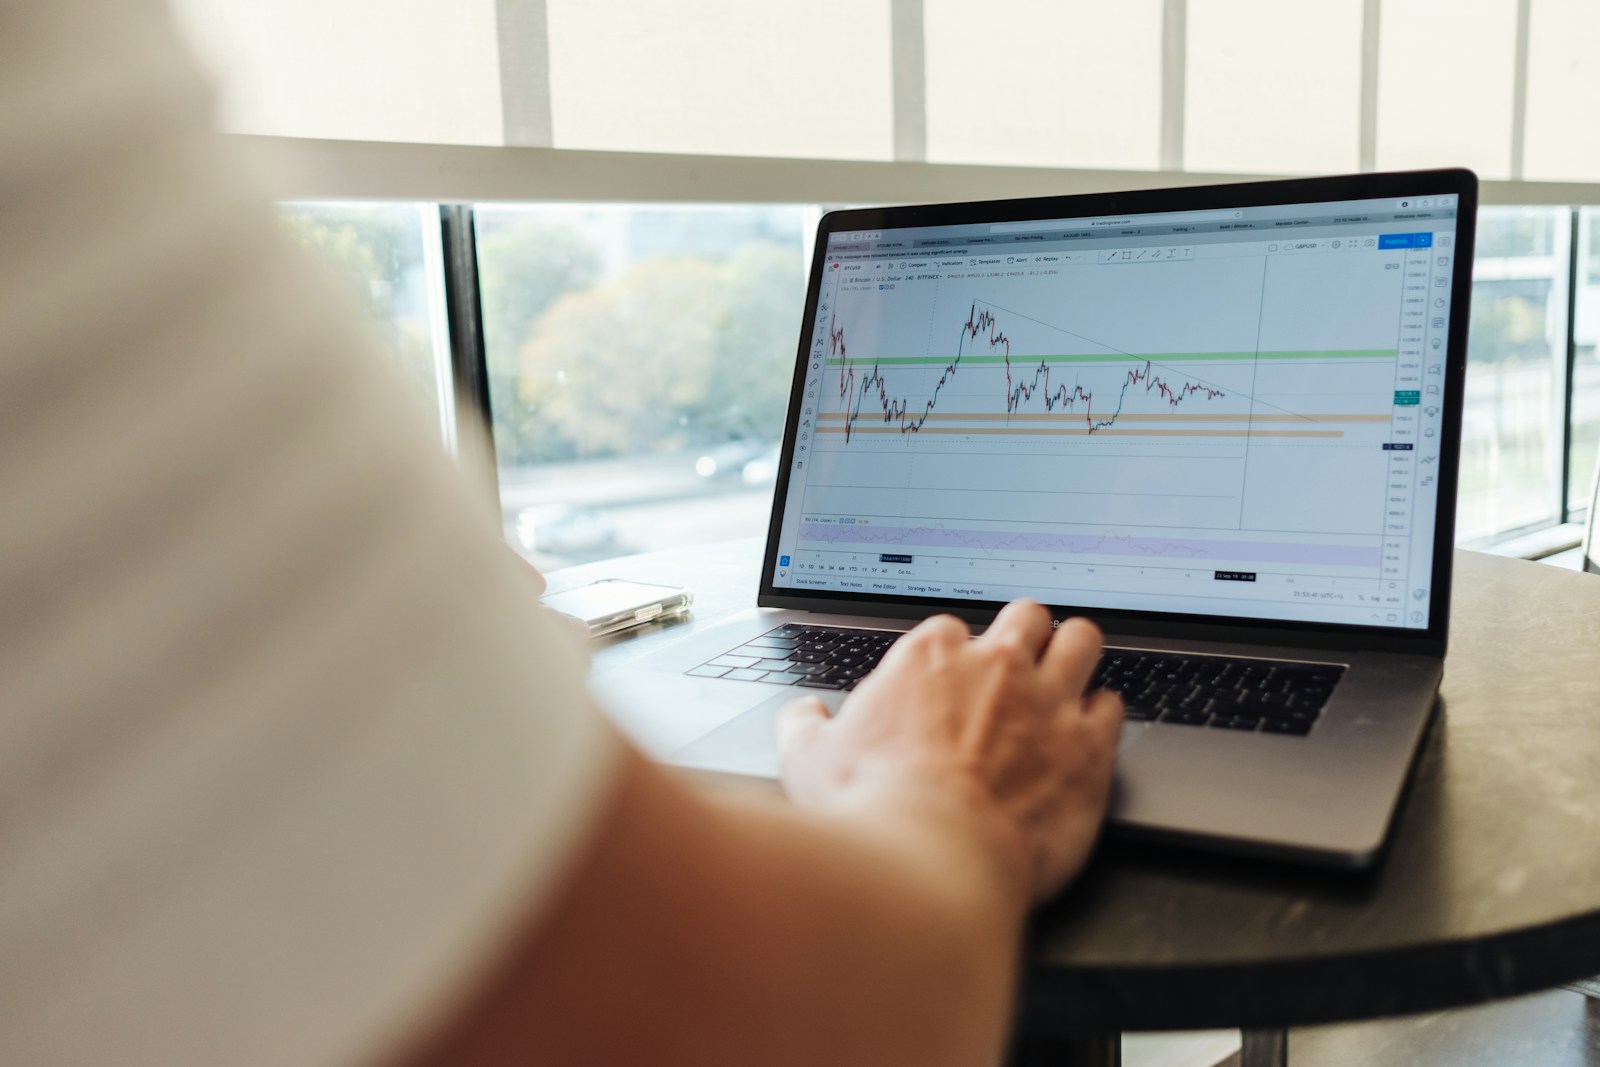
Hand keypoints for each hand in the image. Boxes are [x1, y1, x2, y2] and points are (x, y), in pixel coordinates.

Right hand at [777, 601, 1123, 904]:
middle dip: (1024, 634)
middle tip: (1017, 666)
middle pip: (1026, 616)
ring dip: (1075, 654)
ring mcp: (1048, 701)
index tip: (949, 681)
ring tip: (1069, 674)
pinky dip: (1102, 716)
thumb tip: (802, 716)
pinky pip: (1113, 706)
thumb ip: (805, 727)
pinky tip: (1090, 733)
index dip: (952, 656)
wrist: (929, 863)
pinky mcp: (1088, 746)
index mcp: (929, 659)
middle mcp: (994, 665)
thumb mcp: (808, 762)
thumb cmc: (869, 813)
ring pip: (1081, 640)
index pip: (950, 629)